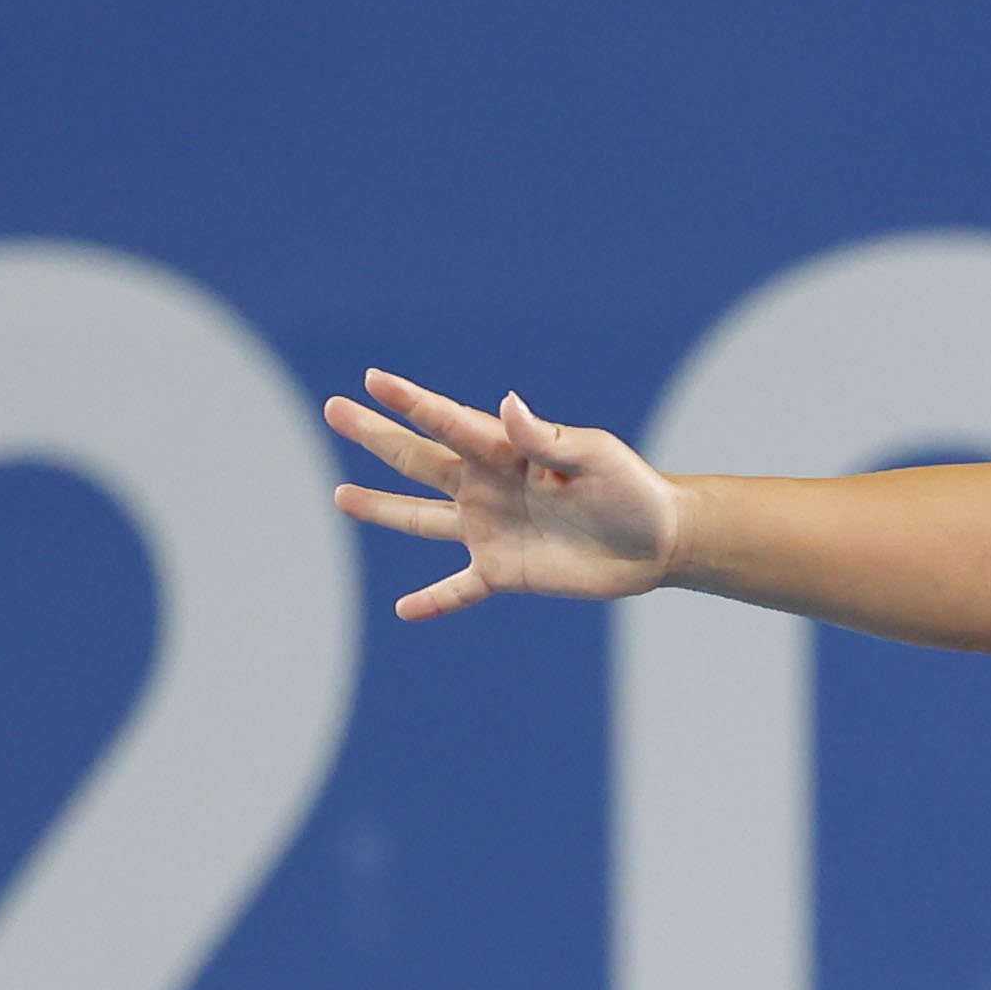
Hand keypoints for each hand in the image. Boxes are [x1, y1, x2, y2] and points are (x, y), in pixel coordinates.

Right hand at [324, 370, 684, 619]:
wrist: (658, 542)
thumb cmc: (631, 489)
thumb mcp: (595, 458)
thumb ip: (547, 438)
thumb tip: (506, 404)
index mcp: (507, 452)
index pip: (450, 422)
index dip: (411, 401)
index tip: (372, 379)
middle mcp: (488, 486)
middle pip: (419, 460)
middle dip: (377, 436)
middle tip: (332, 409)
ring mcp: (490, 529)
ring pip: (422, 519)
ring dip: (382, 508)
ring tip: (340, 496)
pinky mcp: (503, 571)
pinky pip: (459, 588)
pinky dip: (433, 601)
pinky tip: (403, 610)